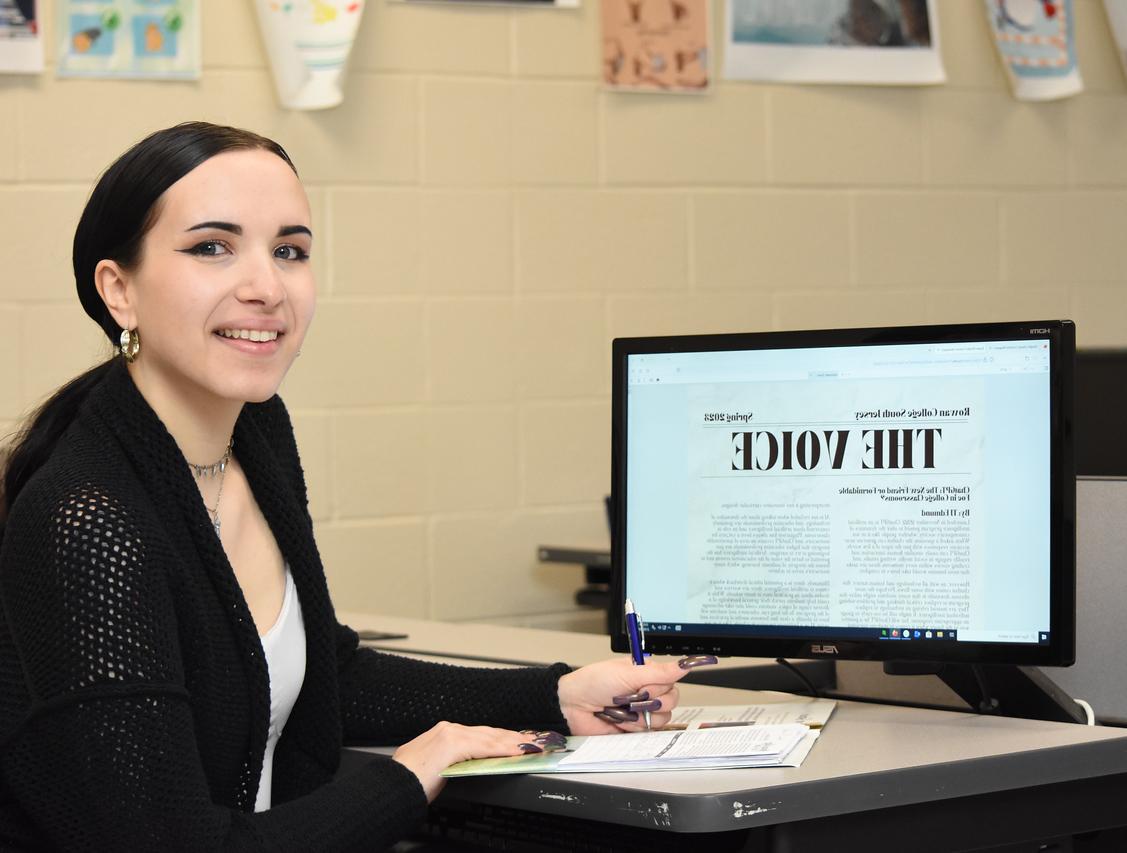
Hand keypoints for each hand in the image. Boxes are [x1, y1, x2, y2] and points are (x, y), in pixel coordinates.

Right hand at [392, 722, 552, 801]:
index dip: (502, 737)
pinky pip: (486, 747)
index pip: (481, 734)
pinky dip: (504, 749)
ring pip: (491, 738)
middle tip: (535, 741)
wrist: (393, 785)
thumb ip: (453, 762)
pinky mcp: (453, 744)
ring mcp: (451, 734)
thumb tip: (467, 767)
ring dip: (515, 742)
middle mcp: (448, 729)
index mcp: (444, 733)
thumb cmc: (409, 782)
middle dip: (514, 738)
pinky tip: (518, 752)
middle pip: (490, 733)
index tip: (519, 740)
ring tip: (534, 746)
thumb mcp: (435, 768)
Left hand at [556, 655, 716, 735]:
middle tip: (632, 698)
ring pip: (662, 718)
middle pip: (671, 701)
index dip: (660, 687)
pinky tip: (620, 720)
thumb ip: (659, 672)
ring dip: (640, 714)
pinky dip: (634, 726)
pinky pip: (648, 731)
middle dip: (651, 702)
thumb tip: (684, 666)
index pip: (671, 681)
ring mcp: (641, 711)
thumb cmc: (593, 682)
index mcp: (646, 674)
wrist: (573, 705)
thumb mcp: (627, 672)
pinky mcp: (634, 728)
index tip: (645, 686)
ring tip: (622, 708)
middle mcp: (646, 692)